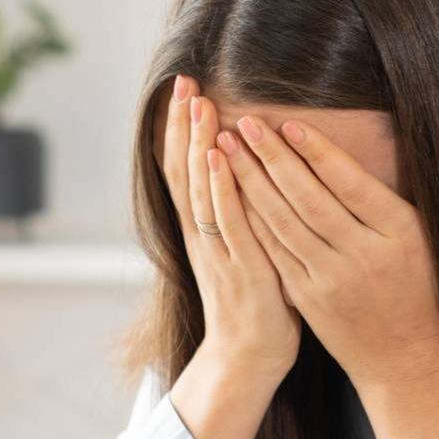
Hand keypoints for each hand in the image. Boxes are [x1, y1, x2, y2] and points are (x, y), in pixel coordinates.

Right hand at [160, 77, 300, 385]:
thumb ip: (243, 216)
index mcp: (203, 230)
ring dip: (197, 143)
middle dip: (184, 124)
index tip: (185, 90)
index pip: (185, 170)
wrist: (248, 359)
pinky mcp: (238, 267)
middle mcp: (202, 236)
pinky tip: (217, 156)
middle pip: (184, 170)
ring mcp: (216, 251)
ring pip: (200, 188)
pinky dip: (219, 186)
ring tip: (198, 103)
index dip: (182, 130)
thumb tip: (249, 177)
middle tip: (184, 80)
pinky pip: (225, 221)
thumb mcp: (247, 250)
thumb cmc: (256, 305)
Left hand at [220, 112, 438, 438]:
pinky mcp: (309, 298)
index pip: (350, 182)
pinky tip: (232, 196)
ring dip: (251, 183)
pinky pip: (275, 252)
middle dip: (272, 158)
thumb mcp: (417, 238)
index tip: (289, 123)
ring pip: (284, 223)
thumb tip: (343, 154)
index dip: (317, 152)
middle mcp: (363, 254)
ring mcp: (332, 279)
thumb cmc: (417, 288)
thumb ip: (385, 200)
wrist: (404, 356)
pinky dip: (252, 222)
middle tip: (244, 123)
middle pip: (309, 198)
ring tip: (229, 150)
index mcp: (398, 231)